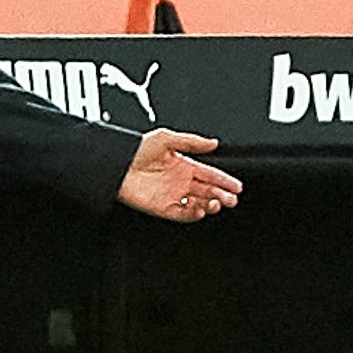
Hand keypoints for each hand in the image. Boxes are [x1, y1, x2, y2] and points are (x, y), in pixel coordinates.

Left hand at [118, 129, 240, 223]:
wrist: (115, 165)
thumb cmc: (135, 149)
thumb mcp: (166, 138)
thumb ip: (191, 142)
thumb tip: (213, 143)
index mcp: (184, 165)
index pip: (210, 175)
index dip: (224, 181)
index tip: (237, 186)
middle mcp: (180, 182)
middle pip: (207, 191)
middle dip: (222, 195)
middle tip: (232, 199)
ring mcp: (171, 195)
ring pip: (197, 204)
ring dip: (210, 205)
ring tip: (217, 203)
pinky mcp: (161, 207)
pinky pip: (181, 214)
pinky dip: (192, 214)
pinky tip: (200, 209)